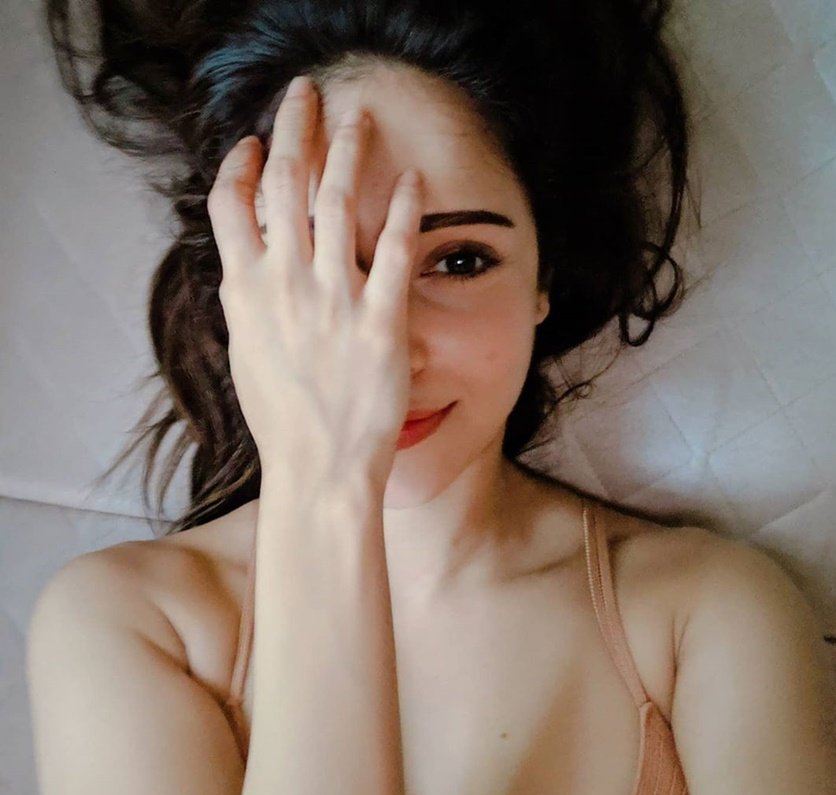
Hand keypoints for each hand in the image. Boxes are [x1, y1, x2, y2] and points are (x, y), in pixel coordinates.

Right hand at [207, 76, 423, 488]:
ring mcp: (332, 300)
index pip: (231, 206)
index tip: (253, 143)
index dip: (241, 166)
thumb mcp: (248, 355)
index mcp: (245, 292)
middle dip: (293, 130)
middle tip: (304, 95)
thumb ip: (250, 304)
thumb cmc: (282, 421)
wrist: (317, 468)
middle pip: (282, 185)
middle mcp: (284, 284)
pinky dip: (404, 210)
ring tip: (359, 118)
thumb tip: (250, 268)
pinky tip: (413, 179)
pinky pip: (394, 251)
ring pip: (336, 203)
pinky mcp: (379, 321)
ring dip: (347, 151)